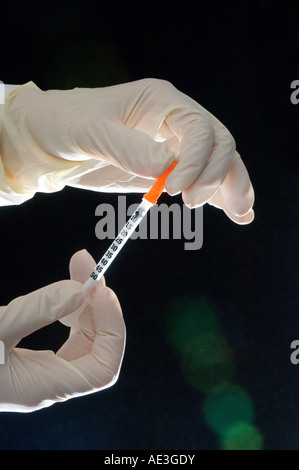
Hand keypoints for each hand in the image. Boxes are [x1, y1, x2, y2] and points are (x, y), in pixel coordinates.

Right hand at [0, 250, 125, 411]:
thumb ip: (36, 311)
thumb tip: (79, 291)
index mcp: (41, 387)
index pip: (103, 368)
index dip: (112, 329)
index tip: (100, 290)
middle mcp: (47, 383)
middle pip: (97, 349)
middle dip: (98, 306)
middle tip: (86, 267)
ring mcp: (40, 372)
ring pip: (82, 340)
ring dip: (85, 305)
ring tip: (78, 271)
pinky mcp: (31, 360)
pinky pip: (66, 337)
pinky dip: (69, 312)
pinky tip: (62, 294)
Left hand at [1, 79, 253, 222]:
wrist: (48, 141)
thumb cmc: (63, 124)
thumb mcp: (89, 131)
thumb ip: (128, 147)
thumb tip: (167, 169)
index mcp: (160, 101)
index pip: (198, 127)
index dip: (196, 159)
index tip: (175, 189)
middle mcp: (174, 122)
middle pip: (218, 144)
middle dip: (218, 174)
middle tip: (193, 203)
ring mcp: (173, 146)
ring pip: (217, 163)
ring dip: (231, 186)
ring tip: (242, 213)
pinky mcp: (168, 170)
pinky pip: (201, 179)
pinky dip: (219, 196)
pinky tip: (234, 213)